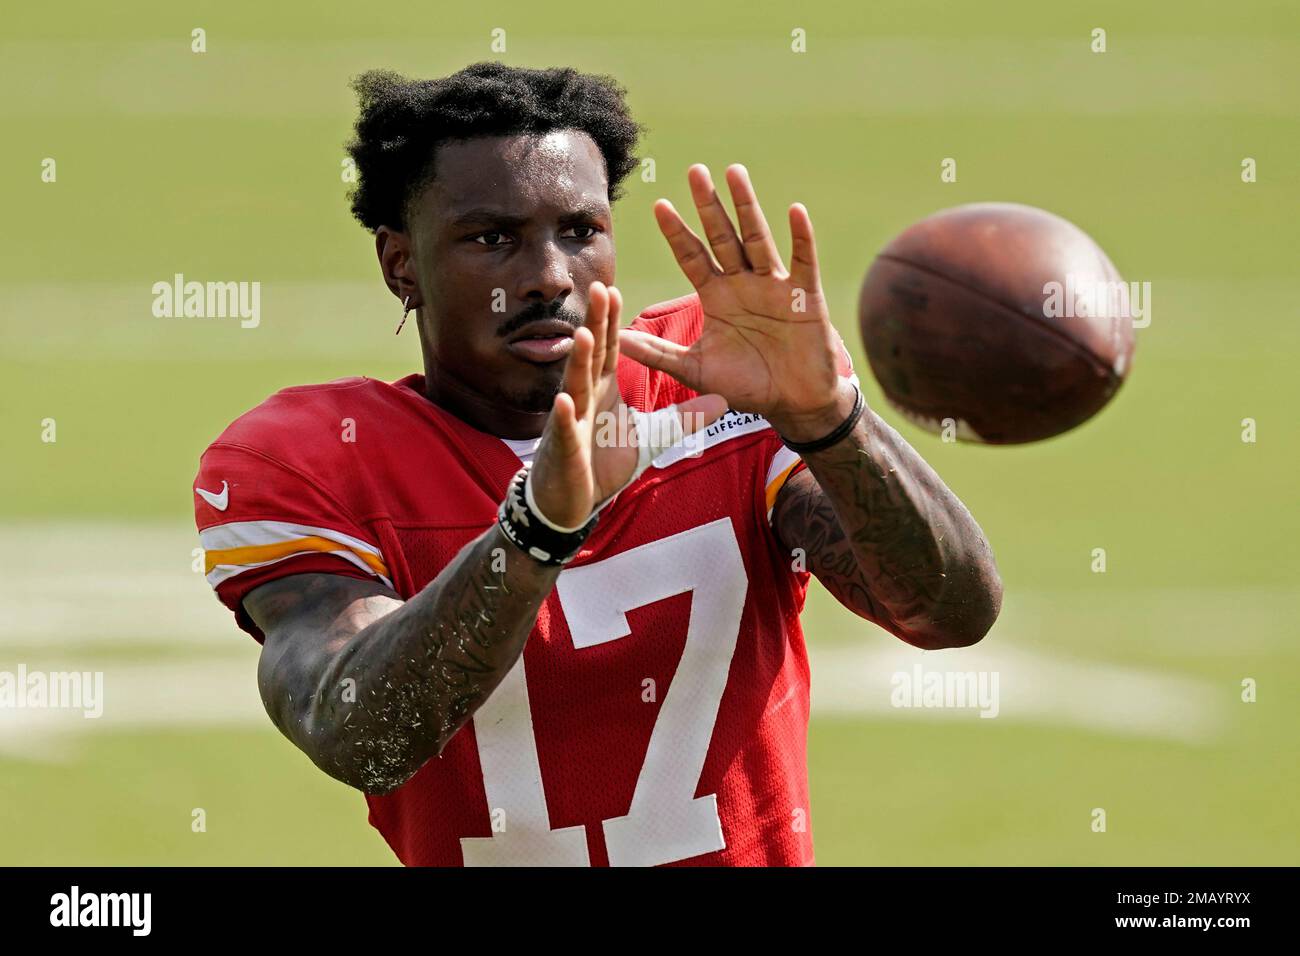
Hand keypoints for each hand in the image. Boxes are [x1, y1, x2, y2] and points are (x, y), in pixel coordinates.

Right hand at [529, 281, 726, 527]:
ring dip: (579, 361)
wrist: (573, 501)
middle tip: (600, 288)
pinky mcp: (566, 450)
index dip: (612, 319)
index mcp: (603, 389)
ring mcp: (572, 422)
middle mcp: (585, 398)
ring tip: (584, 335)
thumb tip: (722, 401)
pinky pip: (566, 432)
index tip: (615, 288)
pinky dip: (565, 418)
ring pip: (575, 386)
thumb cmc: (603, 463)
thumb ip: (684, 417)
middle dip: (595, 323)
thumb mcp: (653, 437)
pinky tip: (565, 402)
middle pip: (592, 355)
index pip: (610, 348)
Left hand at [618, 164, 853, 441]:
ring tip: (734, 173)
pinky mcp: (805, 295)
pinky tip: (795, 211)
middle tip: (694, 171)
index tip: (659, 205)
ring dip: (747, 206)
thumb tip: (616, 340)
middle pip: (722, 236)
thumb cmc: (746, 385)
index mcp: (717, 296)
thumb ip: (658, 354)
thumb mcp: (695, 370)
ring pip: (758, 239)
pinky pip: (803, 261)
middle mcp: (744, 283)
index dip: (677, 232)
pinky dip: (801, 237)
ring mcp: (775, 285)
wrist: (793, 402)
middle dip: (708, 205)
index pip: (692, 257)